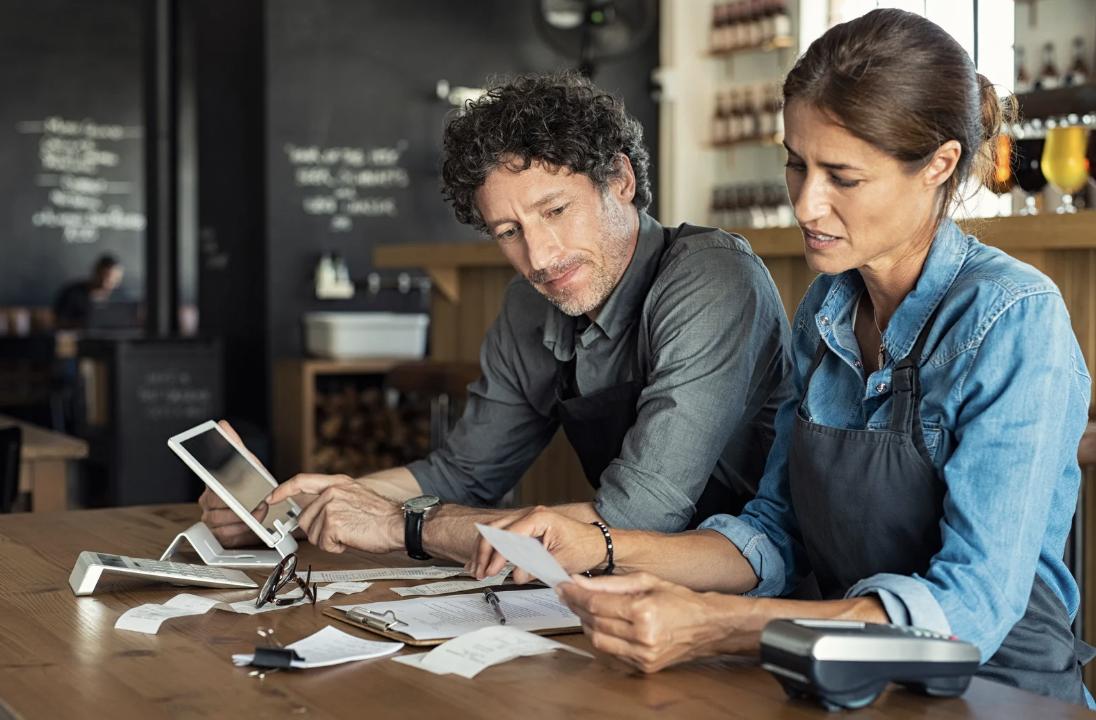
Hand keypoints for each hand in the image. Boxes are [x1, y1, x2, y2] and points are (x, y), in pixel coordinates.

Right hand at [198, 420, 279, 547]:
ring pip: (220, 521)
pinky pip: (224, 535)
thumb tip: (222, 425)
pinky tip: (250, 525)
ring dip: (242, 519)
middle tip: (257, 503)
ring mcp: (211, 518)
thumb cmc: (251, 483)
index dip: (222, 490)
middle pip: (217, 505)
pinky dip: (240, 531)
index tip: (232, 494)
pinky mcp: (218, 533)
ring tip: (258, 513)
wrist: (261, 505)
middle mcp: (208, 501)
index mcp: (212, 483)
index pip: (211, 486)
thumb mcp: (247, 462)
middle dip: (240, 505)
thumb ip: (234, 444)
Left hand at [266, 474, 402, 553]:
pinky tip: (352, 539)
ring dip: (330, 540)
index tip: (271, 498)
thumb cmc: (381, 516)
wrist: (398, 524)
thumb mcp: (354, 497)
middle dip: (319, 531)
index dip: (282, 490)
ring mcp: (330, 507)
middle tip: (342, 530)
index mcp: (337, 483)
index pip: (301, 481)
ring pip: (313, 534)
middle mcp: (331, 492)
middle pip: (305, 518)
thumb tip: (312, 513)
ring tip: (351, 532)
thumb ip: (332, 499)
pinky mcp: (332, 524)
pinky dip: (337, 547)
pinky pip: (323, 544)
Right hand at [467, 507, 605, 583]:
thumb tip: (516, 575)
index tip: (491, 571)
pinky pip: (502, 535)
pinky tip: (482, 560)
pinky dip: (491, 548)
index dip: (497, 555)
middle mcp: (530, 514)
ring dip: (484, 550)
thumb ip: (537, 567)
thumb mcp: (561, 560)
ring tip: (477, 569)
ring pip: (495, 531)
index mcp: (539, 518)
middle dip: (484, 551)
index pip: (509, 535)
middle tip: (480, 571)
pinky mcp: (526, 528)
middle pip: (495, 529)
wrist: (597, 544)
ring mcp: (527, 519)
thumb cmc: (584, 547)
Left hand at [557, 572, 755, 672]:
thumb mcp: (646, 580)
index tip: (563, 586)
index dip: (575, 594)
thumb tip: (579, 581)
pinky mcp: (644, 666)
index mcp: (644, 611)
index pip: (596, 603)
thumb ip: (609, 582)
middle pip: (594, 622)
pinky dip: (602, 637)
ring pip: (598, 640)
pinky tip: (601, 624)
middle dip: (577, 607)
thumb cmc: (680, 600)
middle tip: (569, 594)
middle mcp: (643, 636)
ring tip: (584, 608)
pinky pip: (611, 652)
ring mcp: (643, 655)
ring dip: (586, 623)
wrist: (707, 626)